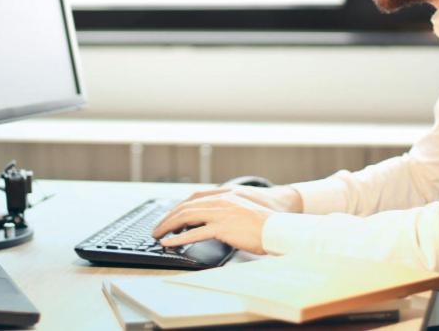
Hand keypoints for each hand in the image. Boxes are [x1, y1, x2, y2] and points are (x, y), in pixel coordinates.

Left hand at [150, 185, 302, 254]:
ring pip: (186, 217)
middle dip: (169, 217)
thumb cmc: (267, 221)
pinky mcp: (222, 228)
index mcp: (226, 194)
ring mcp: (220, 213)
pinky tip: (169, 243)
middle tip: (158, 228)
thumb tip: (214, 220)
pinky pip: (194, 233)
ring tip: (158, 235)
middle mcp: (221, 200)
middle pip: (186, 206)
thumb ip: (228, 209)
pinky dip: (178, 238)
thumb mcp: (245, 208)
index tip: (170, 216)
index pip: (195, 197)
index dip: (179, 206)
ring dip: (168, 226)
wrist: (280, 226)